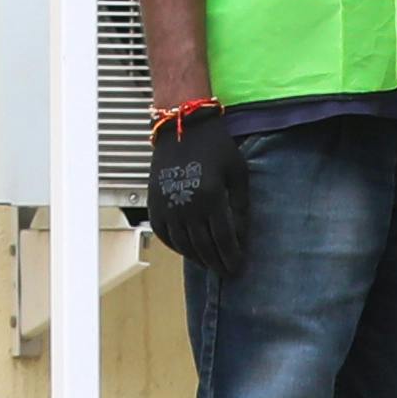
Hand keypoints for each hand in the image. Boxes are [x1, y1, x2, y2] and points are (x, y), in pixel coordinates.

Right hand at [143, 110, 247, 271]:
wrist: (183, 126)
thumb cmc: (215, 146)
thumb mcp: (237, 171)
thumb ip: (240, 204)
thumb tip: (242, 234)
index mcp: (210, 196)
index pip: (223, 239)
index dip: (232, 257)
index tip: (238, 267)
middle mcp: (187, 204)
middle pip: (203, 247)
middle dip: (217, 263)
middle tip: (226, 272)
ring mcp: (167, 205)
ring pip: (183, 245)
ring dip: (198, 258)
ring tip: (209, 263)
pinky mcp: (154, 203)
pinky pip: (164, 234)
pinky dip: (176, 247)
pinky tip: (187, 250)